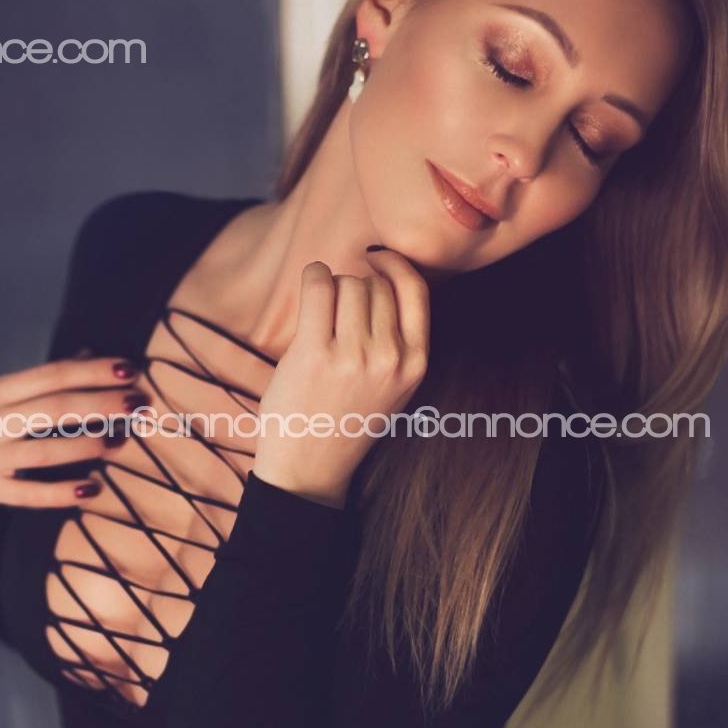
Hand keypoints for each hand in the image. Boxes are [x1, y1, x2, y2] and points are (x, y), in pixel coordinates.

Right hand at [0, 355, 145, 512]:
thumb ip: (39, 380)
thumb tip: (88, 354)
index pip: (48, 376)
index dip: (90, 371)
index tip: (127, 368)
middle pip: (51, 408)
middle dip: (99, 403)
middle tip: (137, 401)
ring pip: (43, 450)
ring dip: (86, 445)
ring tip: (122, 440)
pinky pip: (29, 494)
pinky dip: (61, 493)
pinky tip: (92, 489)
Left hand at [252, 248, 429, 507]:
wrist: (310, 468)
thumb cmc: (347, 420)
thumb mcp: (394, 386)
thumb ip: (399, 340)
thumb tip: (382, 274)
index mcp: (415, 364)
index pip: (416, 290)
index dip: (395, 264)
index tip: (376, 259)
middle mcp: (390, 358)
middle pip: (376, 285)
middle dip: (355, 285)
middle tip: (337, 312)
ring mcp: (353, 356)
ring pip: (348, 283)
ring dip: (332, 286)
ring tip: (321, 312)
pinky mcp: (315, 354)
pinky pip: (318, 286)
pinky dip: (313, 274)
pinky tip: (311, 281)